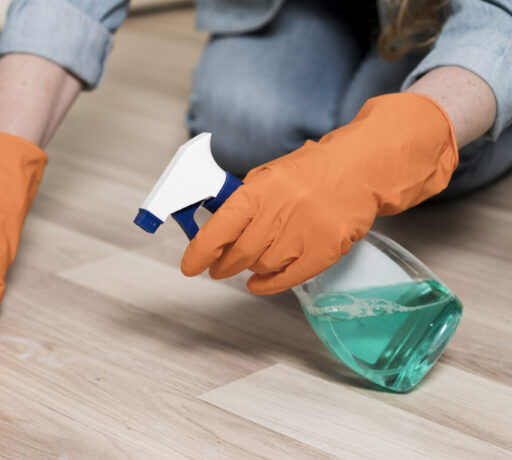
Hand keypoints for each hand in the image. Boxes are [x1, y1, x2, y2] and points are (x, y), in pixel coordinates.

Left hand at [181, 93, 457, 293]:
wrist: (360, 169)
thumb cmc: (310, 172)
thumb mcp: (268, 175)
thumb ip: (243, 203)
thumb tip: (215, 234)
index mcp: (261, 189)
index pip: (222, 227)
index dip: (200, 251)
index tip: (190, 266)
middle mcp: (282, 210)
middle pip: (240, 252)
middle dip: (223, 264)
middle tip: (217, 268)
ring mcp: (306, 231)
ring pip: (263, 266)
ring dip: (250, 268)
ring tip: (248, 263)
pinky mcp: (327, 249)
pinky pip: (290, 277)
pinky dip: (270, 284)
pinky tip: (259, 282)